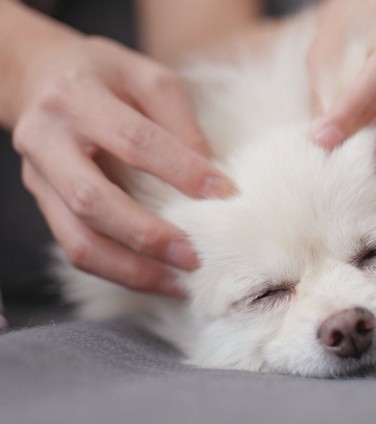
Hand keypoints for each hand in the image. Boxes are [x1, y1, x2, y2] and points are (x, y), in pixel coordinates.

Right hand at [11, 33, 234, 295]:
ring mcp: (38, 177)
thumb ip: (179, 120)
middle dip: (148, 235)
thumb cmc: (104, 75)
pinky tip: (155, 277)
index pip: (133, 140)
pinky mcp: (43, 202)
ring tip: (178, 283)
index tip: (224, 192)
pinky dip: (118, 271)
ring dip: (131, 269)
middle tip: (194, 257)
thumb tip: (210, 175)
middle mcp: (47, 139)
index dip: (180, 170)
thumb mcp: (147, 77)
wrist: (38, 76)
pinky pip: (75, 248)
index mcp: (75, 96)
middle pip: (93, 200)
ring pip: (77, 239)